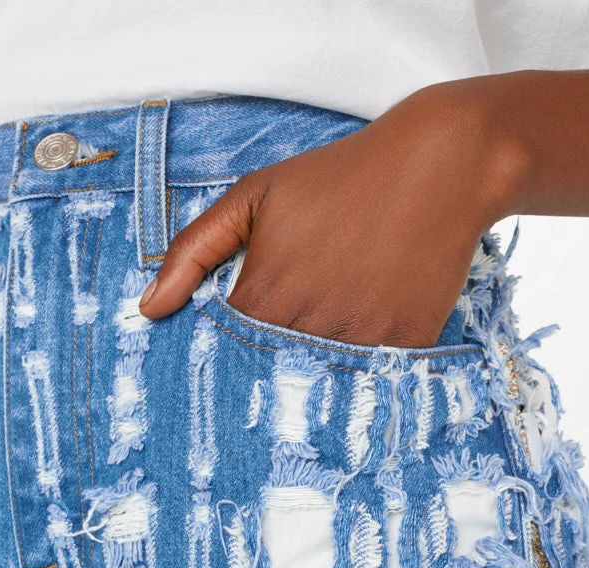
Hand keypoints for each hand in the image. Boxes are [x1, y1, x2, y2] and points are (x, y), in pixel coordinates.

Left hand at [139, 82, 518, 347]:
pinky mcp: (403, 344)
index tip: (228, 358)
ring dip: (313, 377)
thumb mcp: (255, 196)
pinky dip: (362, 374)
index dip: (227, 354)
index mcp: (263, 293)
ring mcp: (358, 338)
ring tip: (320, 354)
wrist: (440, 163)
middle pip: (271, 372)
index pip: (227, 352)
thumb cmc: (338, 178)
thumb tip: (148, 309)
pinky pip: (372, 378)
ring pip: (321, 382)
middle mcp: (308, 323)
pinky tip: (360, 353)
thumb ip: (194, 250)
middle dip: (266, 372)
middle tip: (273, 369)